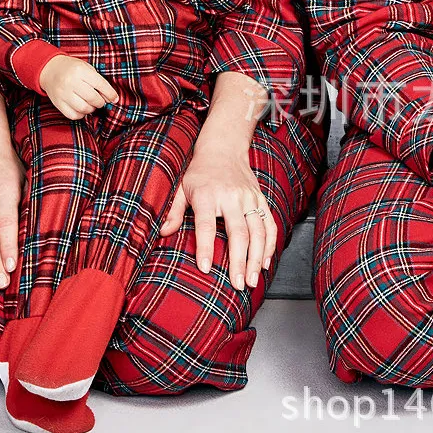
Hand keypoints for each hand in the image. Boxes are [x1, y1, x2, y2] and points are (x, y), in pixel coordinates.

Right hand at [39, 53, 119, 120]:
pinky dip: (81, 114)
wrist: (50, 69)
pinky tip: (82, 108)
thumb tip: (110, 98)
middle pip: (92, 98)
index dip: (110, 93)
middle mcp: (71, 82)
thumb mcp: (86, 68)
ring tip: (91, 104)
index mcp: (80, 70)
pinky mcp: (57, 103)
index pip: (100, 84)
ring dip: (91, 109)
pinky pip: (73, 115)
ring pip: (83, 108)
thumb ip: (98, 81)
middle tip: (100, 101)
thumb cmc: (72, 68)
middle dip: (100, 102)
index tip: (115, 99)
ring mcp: (63, 93)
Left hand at [158, 141, 276, 291]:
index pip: (206, 224)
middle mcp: (231, 196)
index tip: (206, 269)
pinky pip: (269, 223)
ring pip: (257, 231)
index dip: (205, 247)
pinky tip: (265, 262)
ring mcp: (248, 197)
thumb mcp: (182, 187)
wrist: (224, 147)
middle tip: (238, 285)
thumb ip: (174, 211)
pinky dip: (269, 244)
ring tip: (252, 280)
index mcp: (207, 194)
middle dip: (239, 261)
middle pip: (238, 232)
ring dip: (257, 258)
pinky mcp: (260, 198)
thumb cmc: (200, 171)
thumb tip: (163, 233)